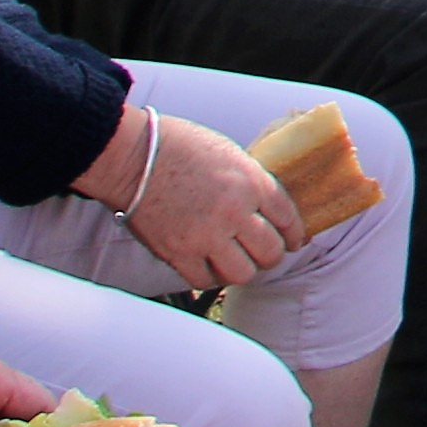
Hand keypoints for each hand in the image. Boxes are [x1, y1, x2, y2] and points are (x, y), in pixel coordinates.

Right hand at [111, 109, 307, 291]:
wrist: (132, 155)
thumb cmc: (177, 145)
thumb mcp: (229, 154)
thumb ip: (250, 182)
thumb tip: (264, 207)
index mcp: (250, 182)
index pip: (288, 218)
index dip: (295, 234)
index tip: (294, 241)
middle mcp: (233, 212)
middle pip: (270, 251)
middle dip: (271, 254)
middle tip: (263, 253)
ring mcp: (206, 236)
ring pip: (243, 273)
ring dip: (243, 269)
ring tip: (236, 261)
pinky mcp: (177, 253)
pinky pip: (205, 281)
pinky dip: (210, 277)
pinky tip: (209, 266)